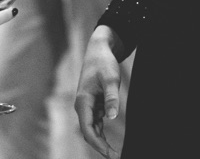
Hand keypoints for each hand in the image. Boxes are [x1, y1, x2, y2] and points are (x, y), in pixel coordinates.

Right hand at [75, 26, 123, 158]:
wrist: (98, 50)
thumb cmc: (103, 63)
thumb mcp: (111, 78)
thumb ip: (112, 97)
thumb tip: (112, 117)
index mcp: (83, 102)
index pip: (88, 130)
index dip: (98, 145)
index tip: (111, 154)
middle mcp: (82, 106)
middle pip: (89, 133)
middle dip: (101, 147)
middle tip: (117, 157)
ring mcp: (87, 106)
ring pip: (92, 130)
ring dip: (102, 143)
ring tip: (116, 153)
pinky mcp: (93, 105)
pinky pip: (96, 124)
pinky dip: (102, 134)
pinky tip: (111, 143)